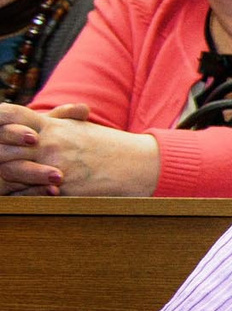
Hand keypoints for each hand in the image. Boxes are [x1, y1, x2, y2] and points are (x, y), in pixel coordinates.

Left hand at [0, 103, 158, 194]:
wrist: (140, 165)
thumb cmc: (110, 147)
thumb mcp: (81, 128)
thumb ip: (56, 123)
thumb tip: (32, 123)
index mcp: (53, 126)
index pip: (12, 115)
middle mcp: (51, 143)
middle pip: (3, 145)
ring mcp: (56, 166)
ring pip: (11, 171)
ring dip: (4, 176)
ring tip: (1, 179)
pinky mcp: (64, 189)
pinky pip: (30, 194)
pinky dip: (19, 195)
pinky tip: (14, 195)